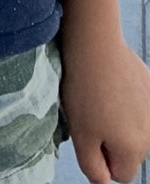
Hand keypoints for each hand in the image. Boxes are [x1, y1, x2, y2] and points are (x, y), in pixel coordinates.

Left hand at [61, 37, 149, 182]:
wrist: (95, 46)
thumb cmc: (84, 90)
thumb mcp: (80, 134)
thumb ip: (93, 166)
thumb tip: (104, 181)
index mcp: (134, 149)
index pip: (120, 175)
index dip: (100, 159)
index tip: (86, 134)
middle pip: (128, 151)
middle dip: (109, 139)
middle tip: (89, 113)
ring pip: (132, 128)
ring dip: (116, 119)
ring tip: (97, 96)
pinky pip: (136, 106)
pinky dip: (124, 100)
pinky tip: (108, 83)